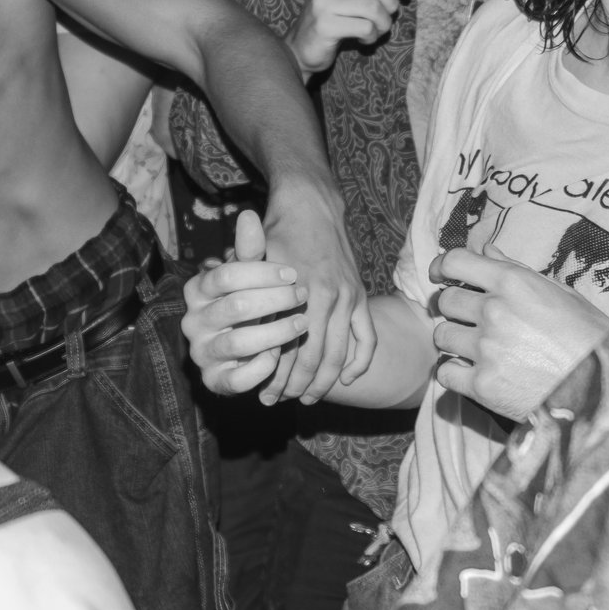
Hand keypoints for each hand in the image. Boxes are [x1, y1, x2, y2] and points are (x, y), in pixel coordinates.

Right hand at [180, 211, 306, 398]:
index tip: (293, 273)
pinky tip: (280, 353)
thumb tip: (248, 215)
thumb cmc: (249, 302)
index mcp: (197, 289)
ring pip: (238, 343)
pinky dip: (262, 367)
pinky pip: (237, 379)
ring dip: (276, 333)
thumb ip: (249, 250)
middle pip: (235, 307)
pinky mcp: (214, 380)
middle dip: (275, 301)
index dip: (263, 273)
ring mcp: (201, 352)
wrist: (239, 347)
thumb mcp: (249, 274)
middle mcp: (193, 321)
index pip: (226, 275)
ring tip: (302, 323)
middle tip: (302, 295)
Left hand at [257, 182, 373, 404]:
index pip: (291, 348)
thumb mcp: (256, 264)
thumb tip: (241, 341)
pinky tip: (347, 381)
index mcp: (304, 292)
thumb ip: (253, 300)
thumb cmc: (277, 235)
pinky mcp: (361, 295)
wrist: (312, 207)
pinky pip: (367, 337)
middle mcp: (331, 297)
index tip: (264, 395)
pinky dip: (359, 362)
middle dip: (297, 385)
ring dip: (324, 381)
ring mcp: (350, 297)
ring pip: (340, 353)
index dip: (277, 376)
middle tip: (279, 402)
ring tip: (307, 398)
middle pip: (316, 357)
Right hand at [287, 0, 412, 77]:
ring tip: (376, 30)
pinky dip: (372, 36)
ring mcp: (321, 2)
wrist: (302, 49)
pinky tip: (363, 39)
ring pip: (373, 8)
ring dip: (383, 24)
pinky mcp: (324, 25)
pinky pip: (365, 27)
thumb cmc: (334, 19)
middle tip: (388, 17)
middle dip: (391, 4)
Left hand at [428, 247, 608, 420]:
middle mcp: (494, 311)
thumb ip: (517, 270)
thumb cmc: (590, 338)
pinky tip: (475, 374)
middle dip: (454, 309)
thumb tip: (486, 249)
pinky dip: (455, 375)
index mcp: (514, 283)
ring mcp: (486, 349)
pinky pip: (445, 373)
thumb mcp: (561, 294)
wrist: (605, 389)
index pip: (455, 261)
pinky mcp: (483, 386)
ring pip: (441, 337)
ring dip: (453, 342)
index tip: (441, 275)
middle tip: (470, 321)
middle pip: (445, 301)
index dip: (442, 267)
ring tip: (476, 350)